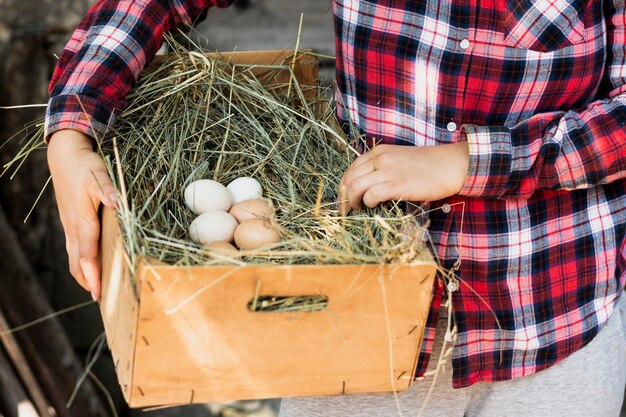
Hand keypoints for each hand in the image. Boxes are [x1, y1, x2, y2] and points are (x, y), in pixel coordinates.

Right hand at [47, 129, 116, 300]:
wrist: (64, 157)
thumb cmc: (85, 166)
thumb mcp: (99, 176)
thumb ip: (109, 191)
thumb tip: (119, 204)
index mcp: (82, 221)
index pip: (87, 256)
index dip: (93, 276)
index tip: (99, 294)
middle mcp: (74, 229)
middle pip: (78, 264)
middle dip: (89, 283)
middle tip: (103, 300)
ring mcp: (70, 228)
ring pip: (75, 259)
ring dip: (85, 275)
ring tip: (99, 290)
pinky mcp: (71, 224)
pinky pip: (76, 250)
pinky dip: (83, 263)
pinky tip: (95, 267)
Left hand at [338, 142, 468, 213]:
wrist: (451, 165)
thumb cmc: (428, 165)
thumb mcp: (398, 159)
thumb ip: (381, 168)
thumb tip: (366, 188)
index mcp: (378, 152)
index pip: (350, 169)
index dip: (343, 186)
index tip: (344, 200)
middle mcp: (379, 158)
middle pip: (348, 178)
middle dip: (342, 197)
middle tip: (346, 211)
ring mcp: (387, 171)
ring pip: (354, 187)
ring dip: (352, 202)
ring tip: (358, 210)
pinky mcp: (396, 184)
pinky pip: (371, 195)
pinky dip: (368, 203)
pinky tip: (374, 206)